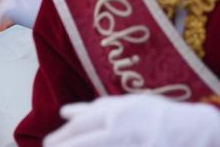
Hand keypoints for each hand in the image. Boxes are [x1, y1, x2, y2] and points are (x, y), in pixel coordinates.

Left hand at [46, 94, 219, 146]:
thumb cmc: (158, 116)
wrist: (198, 132)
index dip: (62, 136)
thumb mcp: (128, 105)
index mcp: (119, 112)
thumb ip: (96, 109)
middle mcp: (125, 130)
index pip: (81, 126)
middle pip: (85, 142)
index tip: (49, 143)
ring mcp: (135, 145)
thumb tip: (64, 112)